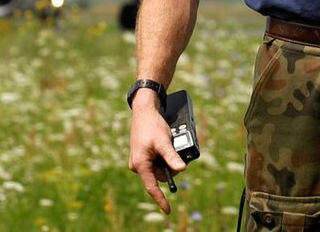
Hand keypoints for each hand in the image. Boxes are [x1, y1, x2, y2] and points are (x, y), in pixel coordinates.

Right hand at [128, 95, 186, 214]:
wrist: (144, 111)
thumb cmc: (152, 126)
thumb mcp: (164, 142)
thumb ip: (172, 157)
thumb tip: (181, 169)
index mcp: (141, 165)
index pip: (152, 187)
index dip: (161, 199)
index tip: (168, 210)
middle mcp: (138, 165)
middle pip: (160, 176)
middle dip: (170, 168)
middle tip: (177, 153)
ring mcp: (140, 160)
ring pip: (159, 168)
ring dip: (167, 160)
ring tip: (169, 144)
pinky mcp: (143, 154)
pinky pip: (156, 161)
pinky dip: (163, 156)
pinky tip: (165, 144)